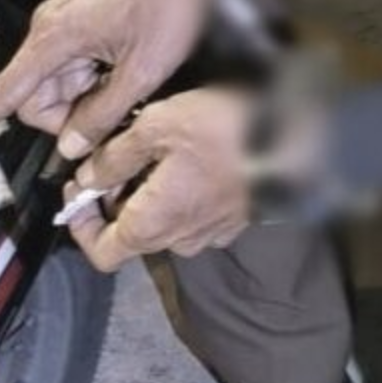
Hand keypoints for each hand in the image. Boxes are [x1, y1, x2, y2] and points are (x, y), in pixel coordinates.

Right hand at [0, 0, 239, 158]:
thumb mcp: (146, 68)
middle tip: (112, 110)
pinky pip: (69, 68)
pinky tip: (121, 68)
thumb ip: (104, 113)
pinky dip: (91, 81)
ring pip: (54, 87)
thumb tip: (71, 146)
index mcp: (55, 41)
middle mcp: (48, 33)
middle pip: (33, 100)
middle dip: (65, 117)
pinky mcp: (75, 25)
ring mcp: (60, 28)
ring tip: (126, 79)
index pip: (2, 95)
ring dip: (83, 98)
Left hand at [64, 88, 251, 271]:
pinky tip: (184, 157)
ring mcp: (211, 233)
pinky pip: (192, 214)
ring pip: (161, 222)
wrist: (303, 137)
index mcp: (153, 226)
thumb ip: (113, 158)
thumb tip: (87, 178)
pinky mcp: (233, 219)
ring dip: (145, 194)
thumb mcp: (155, 128)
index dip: (81, 226)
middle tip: (110, 158)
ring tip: (148, 150)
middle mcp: (180, 240)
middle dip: (111, 200)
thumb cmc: (226, 131)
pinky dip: (176, 193)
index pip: (101, 254)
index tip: (78, 191)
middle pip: (129, 235)